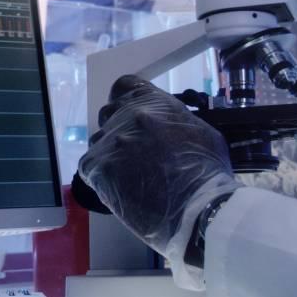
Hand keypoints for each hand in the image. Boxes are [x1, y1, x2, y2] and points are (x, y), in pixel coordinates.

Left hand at [77, 76, 239, 268]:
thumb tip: (167, 125)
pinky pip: (89, 166)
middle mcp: (129, 116)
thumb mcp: (201, 132)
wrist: (197, 211)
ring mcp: (112, 142)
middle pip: (109, 114)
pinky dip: (100, 176)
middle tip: (134, 152)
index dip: (125, 99)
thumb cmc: (207, 174)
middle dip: (118, 129)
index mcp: (155, 103)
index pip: (125, 86)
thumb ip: (176, 121)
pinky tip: (119, 188)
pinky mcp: (99, 168)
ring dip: (110, 154)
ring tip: (130, 177)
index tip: (129, 113)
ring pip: (98, 142)